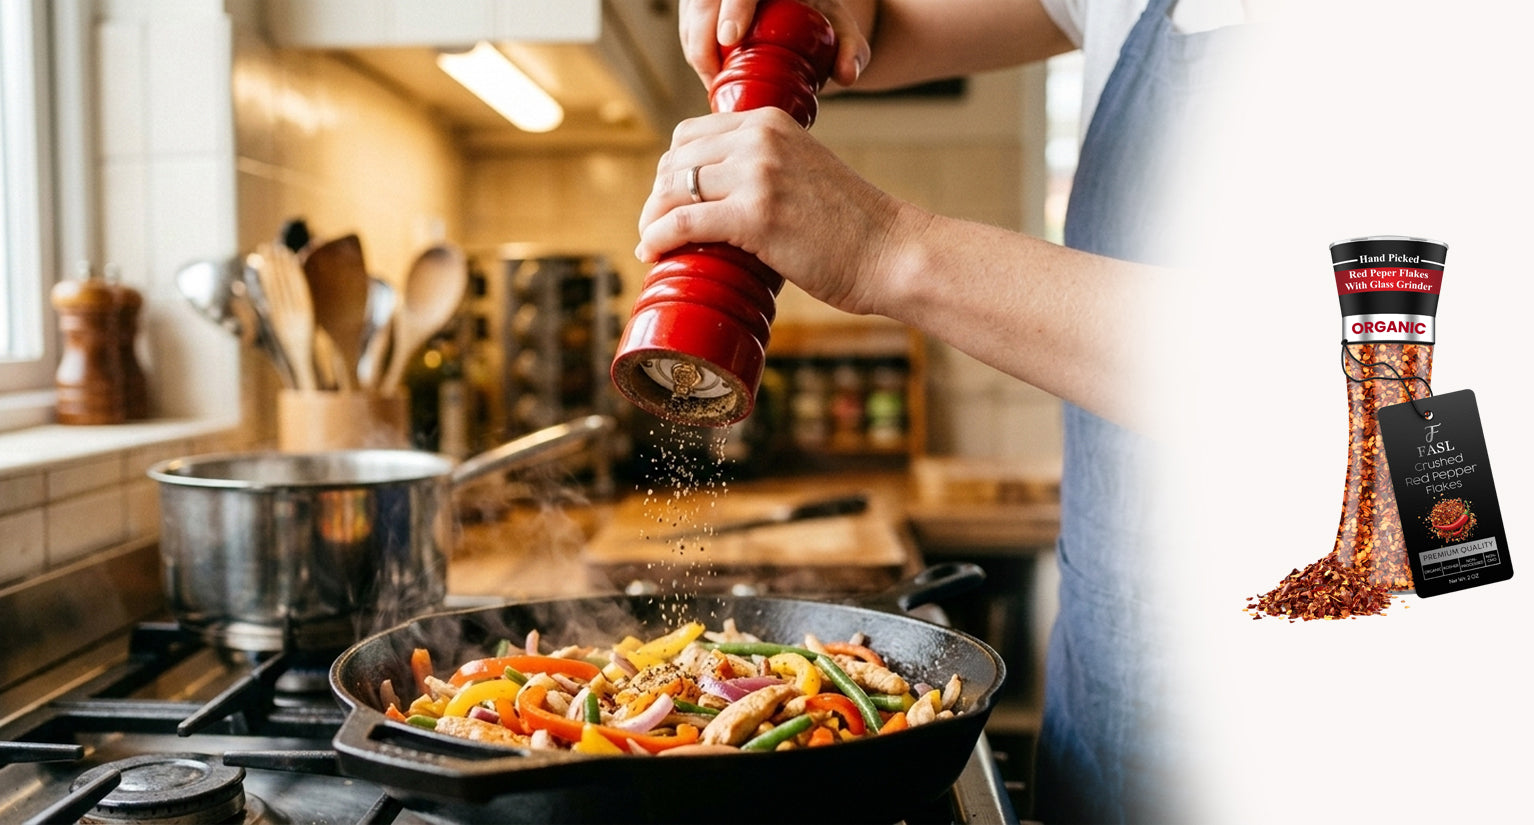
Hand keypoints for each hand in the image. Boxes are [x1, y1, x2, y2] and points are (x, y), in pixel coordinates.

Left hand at [635, 108, 913, 316]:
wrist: (891, 251)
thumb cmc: (851, 227)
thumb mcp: (804, 171)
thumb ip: (767, 170)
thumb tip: (720, 198)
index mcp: (770, 122)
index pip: (690, 135)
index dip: (671, 170)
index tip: (670, 200)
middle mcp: (760, 139)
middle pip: (676, 161)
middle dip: (658, 196)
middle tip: (657, 228)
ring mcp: (757, 175)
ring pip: (672, 190)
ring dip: (652, 218)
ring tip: (653, 243)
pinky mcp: (756, 215)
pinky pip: (682, 221)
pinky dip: (658, 237)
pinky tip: (651, 251)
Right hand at [680, 0, 870, 88]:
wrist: (803, 11)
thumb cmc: (822, 21)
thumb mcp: (841, 30)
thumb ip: (852, 48)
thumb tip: (846, 76)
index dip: (733, 6)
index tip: (730, 37)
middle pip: (704, 1)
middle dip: (701, 37)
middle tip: (716, 79)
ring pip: (692, 12)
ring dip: (695, 47)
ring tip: (715, 83)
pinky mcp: (701, 3)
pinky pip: (687, 23)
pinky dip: (692, 48)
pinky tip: (708, 73)